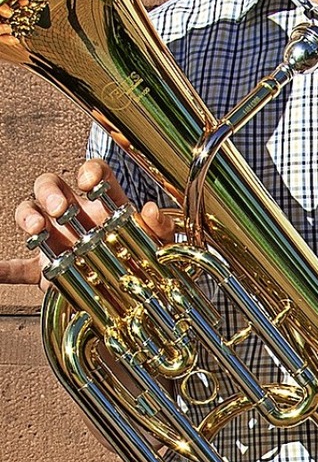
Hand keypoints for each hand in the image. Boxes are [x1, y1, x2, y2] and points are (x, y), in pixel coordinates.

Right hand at [5, 158, 173, 290]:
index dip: (88, 171)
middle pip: (52, 186)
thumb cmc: (144, 256)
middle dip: (51, 194)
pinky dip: (6, 268)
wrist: (134, 289)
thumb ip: (159, 226)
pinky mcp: (44, 269)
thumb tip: (149, 210)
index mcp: (104, 202)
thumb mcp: (158, 242)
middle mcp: (75, 213)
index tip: (89, 182)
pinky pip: (19, 267)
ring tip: (35, 229)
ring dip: (28, 217)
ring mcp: (57, 239)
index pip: (93, 172)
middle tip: (59, 209)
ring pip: (30, 213)